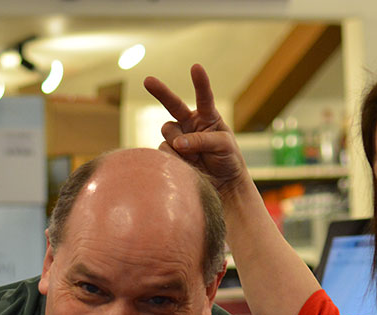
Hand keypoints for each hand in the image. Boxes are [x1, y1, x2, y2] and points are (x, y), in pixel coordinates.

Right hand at [144, 64, 251, 195]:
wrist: (223, 184)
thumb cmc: (228, 160)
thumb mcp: (223, 146)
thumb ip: (202, 140)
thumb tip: (177, 143)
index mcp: (208, 117)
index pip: (204, 97)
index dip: (200, 83)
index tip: (196, 68)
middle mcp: (190, 124)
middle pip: (172, 104)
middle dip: (160, 91)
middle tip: (148, 81)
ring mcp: (179, 138)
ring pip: (168, 131)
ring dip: (177, 142)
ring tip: (192, 156)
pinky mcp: (172, 154)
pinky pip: (164, 151)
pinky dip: (173, 158)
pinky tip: (185, 164)